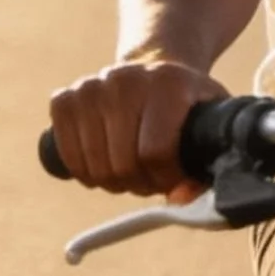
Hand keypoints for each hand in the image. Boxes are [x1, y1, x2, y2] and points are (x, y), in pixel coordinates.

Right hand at [46, 59, 225, 201]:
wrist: (155, 75)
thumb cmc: (186, 111)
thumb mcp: (209, 130)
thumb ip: (204, 171)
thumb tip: (178, 199)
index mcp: (168, 82)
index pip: (155, 153)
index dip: (164, 179)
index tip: (171, 177)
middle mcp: (127, 78)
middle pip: (122, 164)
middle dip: (138, 182)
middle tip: (149, 175)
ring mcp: (92, 87)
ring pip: (94, 166)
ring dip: (112, 181)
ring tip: (130, 167)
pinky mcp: (66, 98)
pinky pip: (65, 153)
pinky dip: (83, 169)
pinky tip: (102, 160)